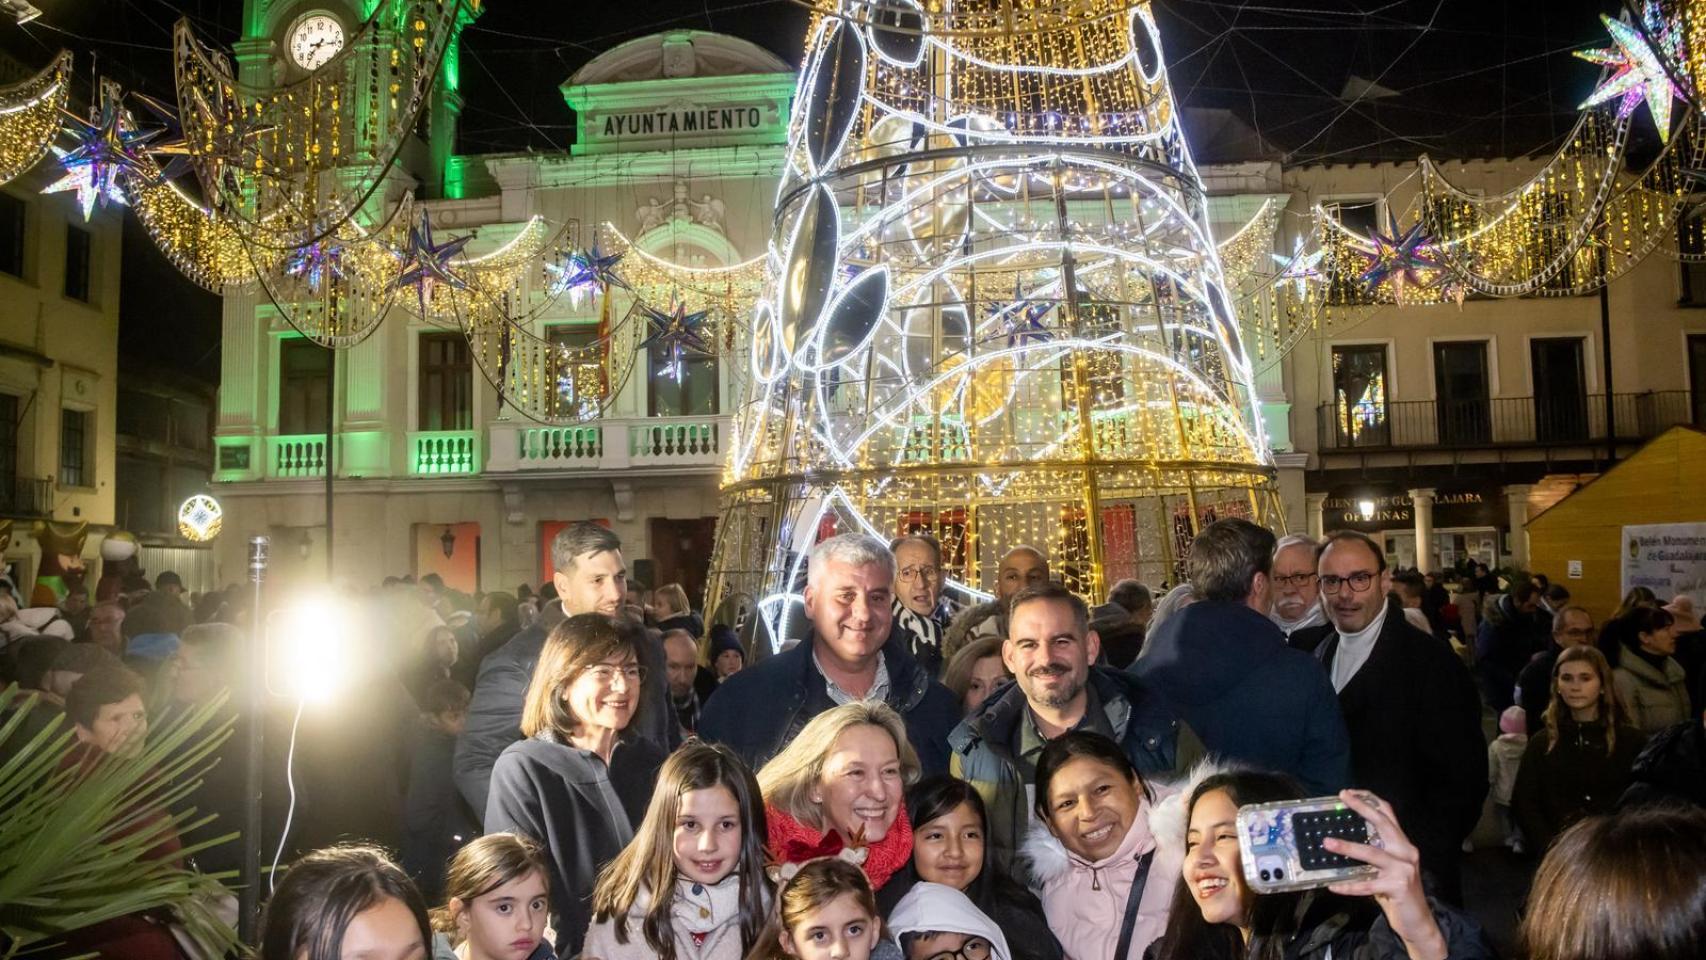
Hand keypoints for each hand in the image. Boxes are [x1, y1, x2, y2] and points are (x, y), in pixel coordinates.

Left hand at [1322, 790, 1447, 959]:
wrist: (1419, 921)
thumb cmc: (1396, 892)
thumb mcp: (1385, 868)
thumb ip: (1371, 853)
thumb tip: (1339, 842)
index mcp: (1402, 844)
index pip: (1388, 814)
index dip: (1369, 800)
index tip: (1348, 793)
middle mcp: (1406, 852)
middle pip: (1383, 824)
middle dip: (1362, 808)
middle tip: (1343, 798)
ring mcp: (1404, 869)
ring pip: (1372, 853)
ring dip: (1348, 847)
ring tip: (1327, 843)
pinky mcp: (1399, 887)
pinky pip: (1368, 885)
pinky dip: (1349, 886)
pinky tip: (1334, 886)